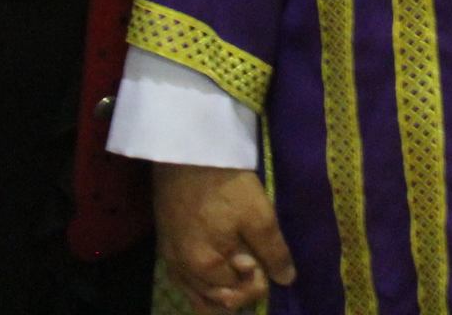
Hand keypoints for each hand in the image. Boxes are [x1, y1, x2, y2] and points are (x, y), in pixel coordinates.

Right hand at [156, 162, 293, 311]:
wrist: (187, 152)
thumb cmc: (226, 184)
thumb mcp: (259, 214)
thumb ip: (273, 251)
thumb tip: (286, 280)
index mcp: (206, 268)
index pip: (242, 294)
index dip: (261, 280)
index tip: (264, 256)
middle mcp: (184, 272)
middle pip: (218, 300)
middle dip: (241, 289)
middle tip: (253, 262)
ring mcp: (171, 260)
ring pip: (198, 295)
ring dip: (220, 290)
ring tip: (237, 270)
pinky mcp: (165, 245)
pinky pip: (183, 280)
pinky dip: (201, 282)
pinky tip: (214, 267)